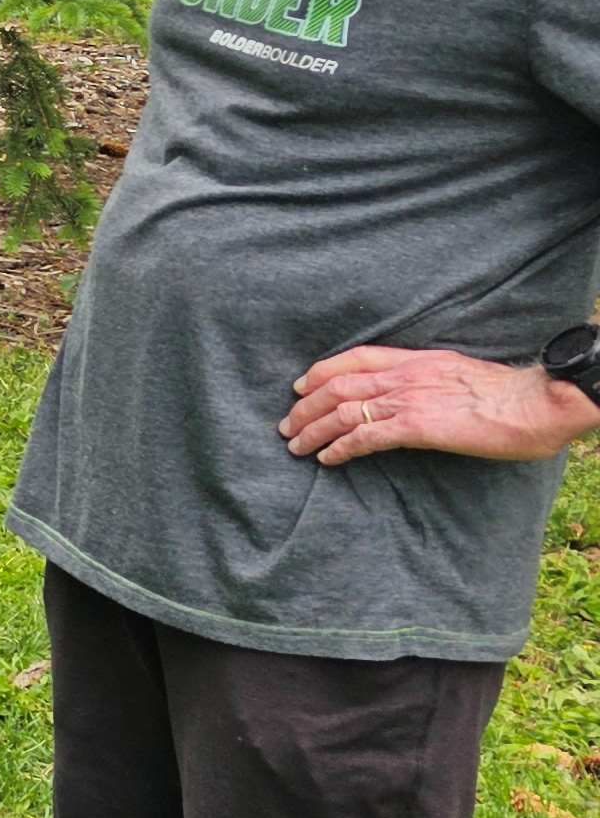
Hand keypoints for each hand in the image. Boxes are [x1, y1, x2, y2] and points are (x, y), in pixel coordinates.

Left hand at [282, 344, 599, 465]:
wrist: (530, 402)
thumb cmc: (505, 393)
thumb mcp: (458, 372)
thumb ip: (430, 379)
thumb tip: (417, 392)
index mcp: (415, 360)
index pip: (354, 358)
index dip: (321, 372)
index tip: (301, 386)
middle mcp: (403, 376)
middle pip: (337, 386)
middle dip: (306, 406)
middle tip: (287, 424)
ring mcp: (406, 400)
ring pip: (343, 412)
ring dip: (313, 430)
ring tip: (296, 445)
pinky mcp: (414, 427)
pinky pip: (364, 437)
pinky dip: (339, 447)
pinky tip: (326, 458)